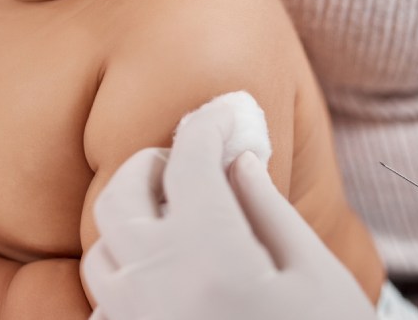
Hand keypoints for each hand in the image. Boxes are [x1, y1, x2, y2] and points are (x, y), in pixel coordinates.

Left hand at [82, 99, 376, 319]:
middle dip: (152, 165)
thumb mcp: (315, 275)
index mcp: (210, 251)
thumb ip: (269, 209)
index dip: (208, 124)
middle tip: (187, 164)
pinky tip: (171, 280)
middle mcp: (155, 281)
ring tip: (178, 222)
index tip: (225, 117)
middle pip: (121, 194)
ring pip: (102, 248)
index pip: (190, 157)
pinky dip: (130, 275)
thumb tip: (239, 160)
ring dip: (133, 221)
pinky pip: (105, 301)